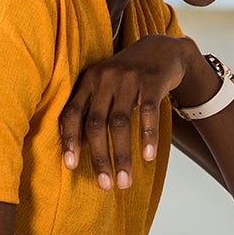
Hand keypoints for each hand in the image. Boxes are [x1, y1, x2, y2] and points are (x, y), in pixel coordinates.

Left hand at [60, 35, 195, 189]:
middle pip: (96, 123)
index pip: (71, 113)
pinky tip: (148, 157)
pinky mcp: (152, 80)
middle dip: (99, 158)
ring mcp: (129, 78)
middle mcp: (105, 78)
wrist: (163, 48)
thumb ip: (91, 108)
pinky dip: (147, 137)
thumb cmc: (128, 75)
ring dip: (122, 155)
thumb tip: (78, 149)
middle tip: (106, 186)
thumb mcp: (105, 84)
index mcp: (88, 81)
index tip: (71, 167)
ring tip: (125, 181)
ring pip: (120, 123)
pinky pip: (148, 113)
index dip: (69, 140)